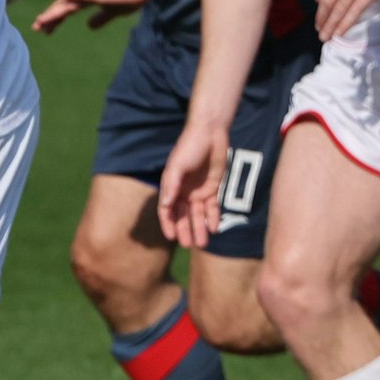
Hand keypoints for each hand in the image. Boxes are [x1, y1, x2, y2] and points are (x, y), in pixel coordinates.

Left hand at [29, 0, 153, 33]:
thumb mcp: (113, 13)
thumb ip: (101, 18)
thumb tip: (88, 26)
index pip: (67, 10)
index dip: (55, 20)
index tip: (45, 30)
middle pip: (62, 7)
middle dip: (49, 17)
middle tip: (35, 28)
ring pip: (67, 3)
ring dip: (53, 12)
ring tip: (39, 21)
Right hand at [158, 122, 227, 249]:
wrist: (209, 134)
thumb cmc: (189, 147)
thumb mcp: (177, 166)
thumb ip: (172, 185)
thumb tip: (165, 204)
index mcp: (172, 187)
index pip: (167, 210)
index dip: (168, 224)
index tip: (171, 238)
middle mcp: (183, 192)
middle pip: (183, 216)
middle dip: (185, 231)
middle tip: (189, 246)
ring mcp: (198, 191)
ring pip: (198, 215)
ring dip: (199, 229)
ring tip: (203, 244)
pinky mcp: (213, 188)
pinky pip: (213, 207)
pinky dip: (213, 218)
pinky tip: (215, 229)